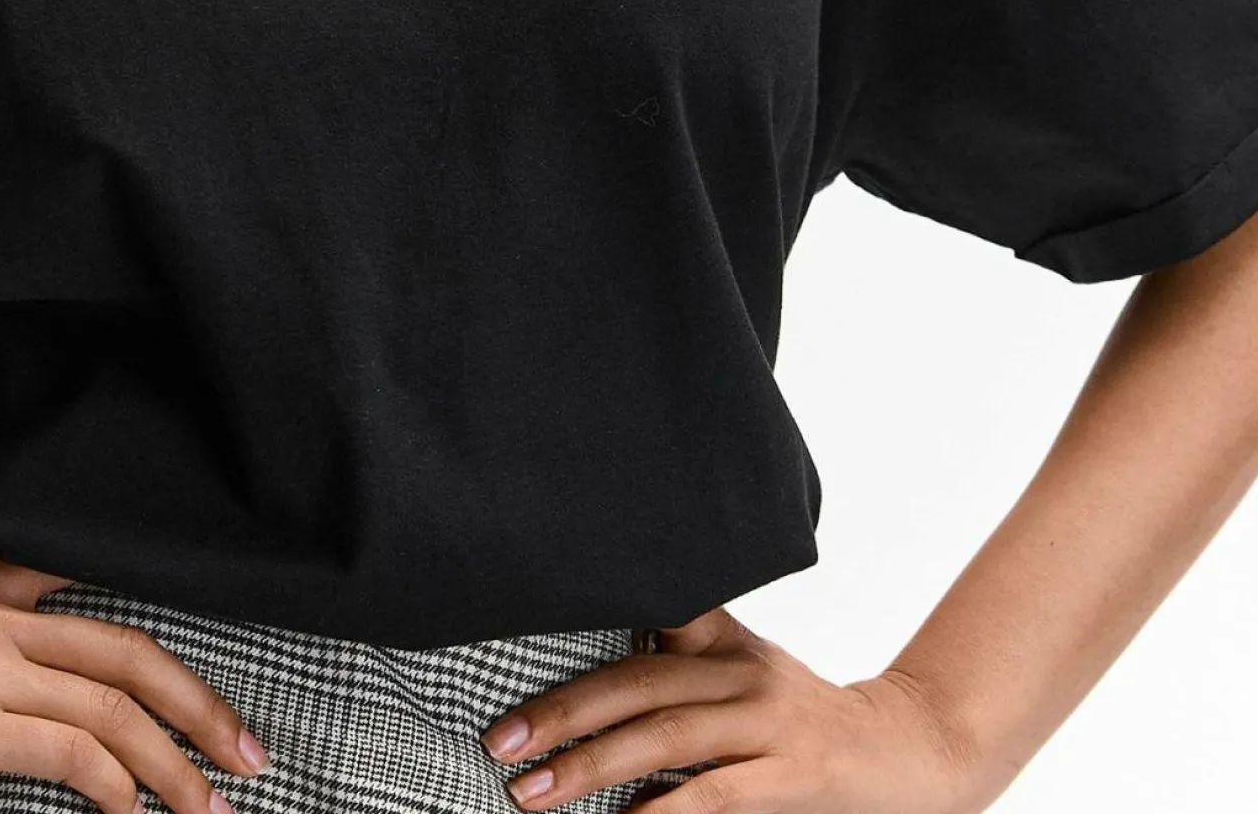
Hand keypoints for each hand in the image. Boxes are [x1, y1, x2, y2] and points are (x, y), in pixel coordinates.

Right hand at [0, 549, 274, 813]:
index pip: (95, 594)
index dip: (162, 645)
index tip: (208, 693)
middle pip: (125, 652)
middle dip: (199, 706)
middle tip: (248, 753)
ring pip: (110, 707)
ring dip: (173, 763)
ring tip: (209, 806)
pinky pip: (72, 753)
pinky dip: (118, 788)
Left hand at [477, 604, 991, 813]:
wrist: (907, 750)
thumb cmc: (801, 718)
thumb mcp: (741, 672)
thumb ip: (676, 667)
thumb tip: (580, 698)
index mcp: (720, 637)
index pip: (643, 613)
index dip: (582, 622)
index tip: (514, 635)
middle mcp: (739, 669)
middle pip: (636, 682)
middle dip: (561, 713)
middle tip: (500, 741)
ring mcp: (766, 721)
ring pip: (665, 736)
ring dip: (590, 766)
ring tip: (531, 792)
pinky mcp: (791, 774)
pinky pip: (717, 793)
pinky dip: (665, 808)